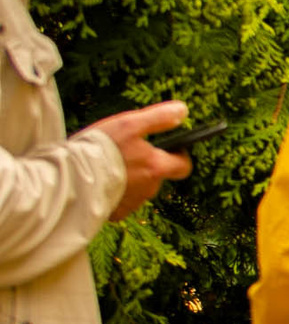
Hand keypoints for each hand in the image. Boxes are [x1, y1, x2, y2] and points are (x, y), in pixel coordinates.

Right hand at [89, 102, 192, 220]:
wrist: (69, 177)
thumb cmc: (100, 148)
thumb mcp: (129, 124)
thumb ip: (158, 117)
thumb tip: (183, 110)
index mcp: (156, 168)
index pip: (183, 166)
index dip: (179, 157)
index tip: (171, 149)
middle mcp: (149, 189)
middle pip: (157, 176)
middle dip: (148, 165)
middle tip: (128, 152)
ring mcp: (133, 203)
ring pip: (139, 189)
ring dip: (130, 178)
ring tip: (108, 164)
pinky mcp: (115, 212)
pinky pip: (120, 201)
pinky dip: (115, 191)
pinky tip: (99, 180)